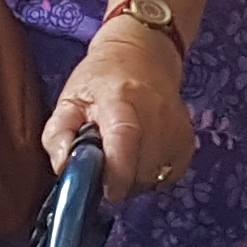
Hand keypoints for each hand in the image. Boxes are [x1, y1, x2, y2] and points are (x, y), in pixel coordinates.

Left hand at [43, 20, 196, 195]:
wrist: (143, 56)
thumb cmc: (101, 80)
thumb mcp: (69, 99)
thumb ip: (58, 134)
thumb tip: (63, 166)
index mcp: (120, 98)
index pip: (125, 138)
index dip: (116, 172)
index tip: (105, 190)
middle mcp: (155, 112)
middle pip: (141, 167)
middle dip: (119, 180)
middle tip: (104, 169)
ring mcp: (175, 127)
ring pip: (154, 177)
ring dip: (134, 180)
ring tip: (121, 158)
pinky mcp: (187, 140)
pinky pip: (169, 177)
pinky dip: (152, 176)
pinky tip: (140, 158)